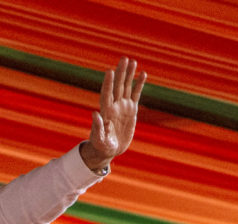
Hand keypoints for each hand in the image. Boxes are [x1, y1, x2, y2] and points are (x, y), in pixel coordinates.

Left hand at [81, 57, 145, 171]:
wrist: (110, 149)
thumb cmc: (102, 146)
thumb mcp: (99, 139)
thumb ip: (97, 127)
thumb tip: (94, 114)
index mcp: (106, 111)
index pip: (107, 94)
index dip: (108, 83)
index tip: (110, 71)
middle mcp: (114, 105)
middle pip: (117, 86)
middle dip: (120, 72)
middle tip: (124, 59)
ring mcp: (123, 106)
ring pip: (126, 87)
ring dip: (129, 74)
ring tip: (133, 61)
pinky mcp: (131, 110)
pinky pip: (136, 94)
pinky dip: (139, 84)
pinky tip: (142, 74)